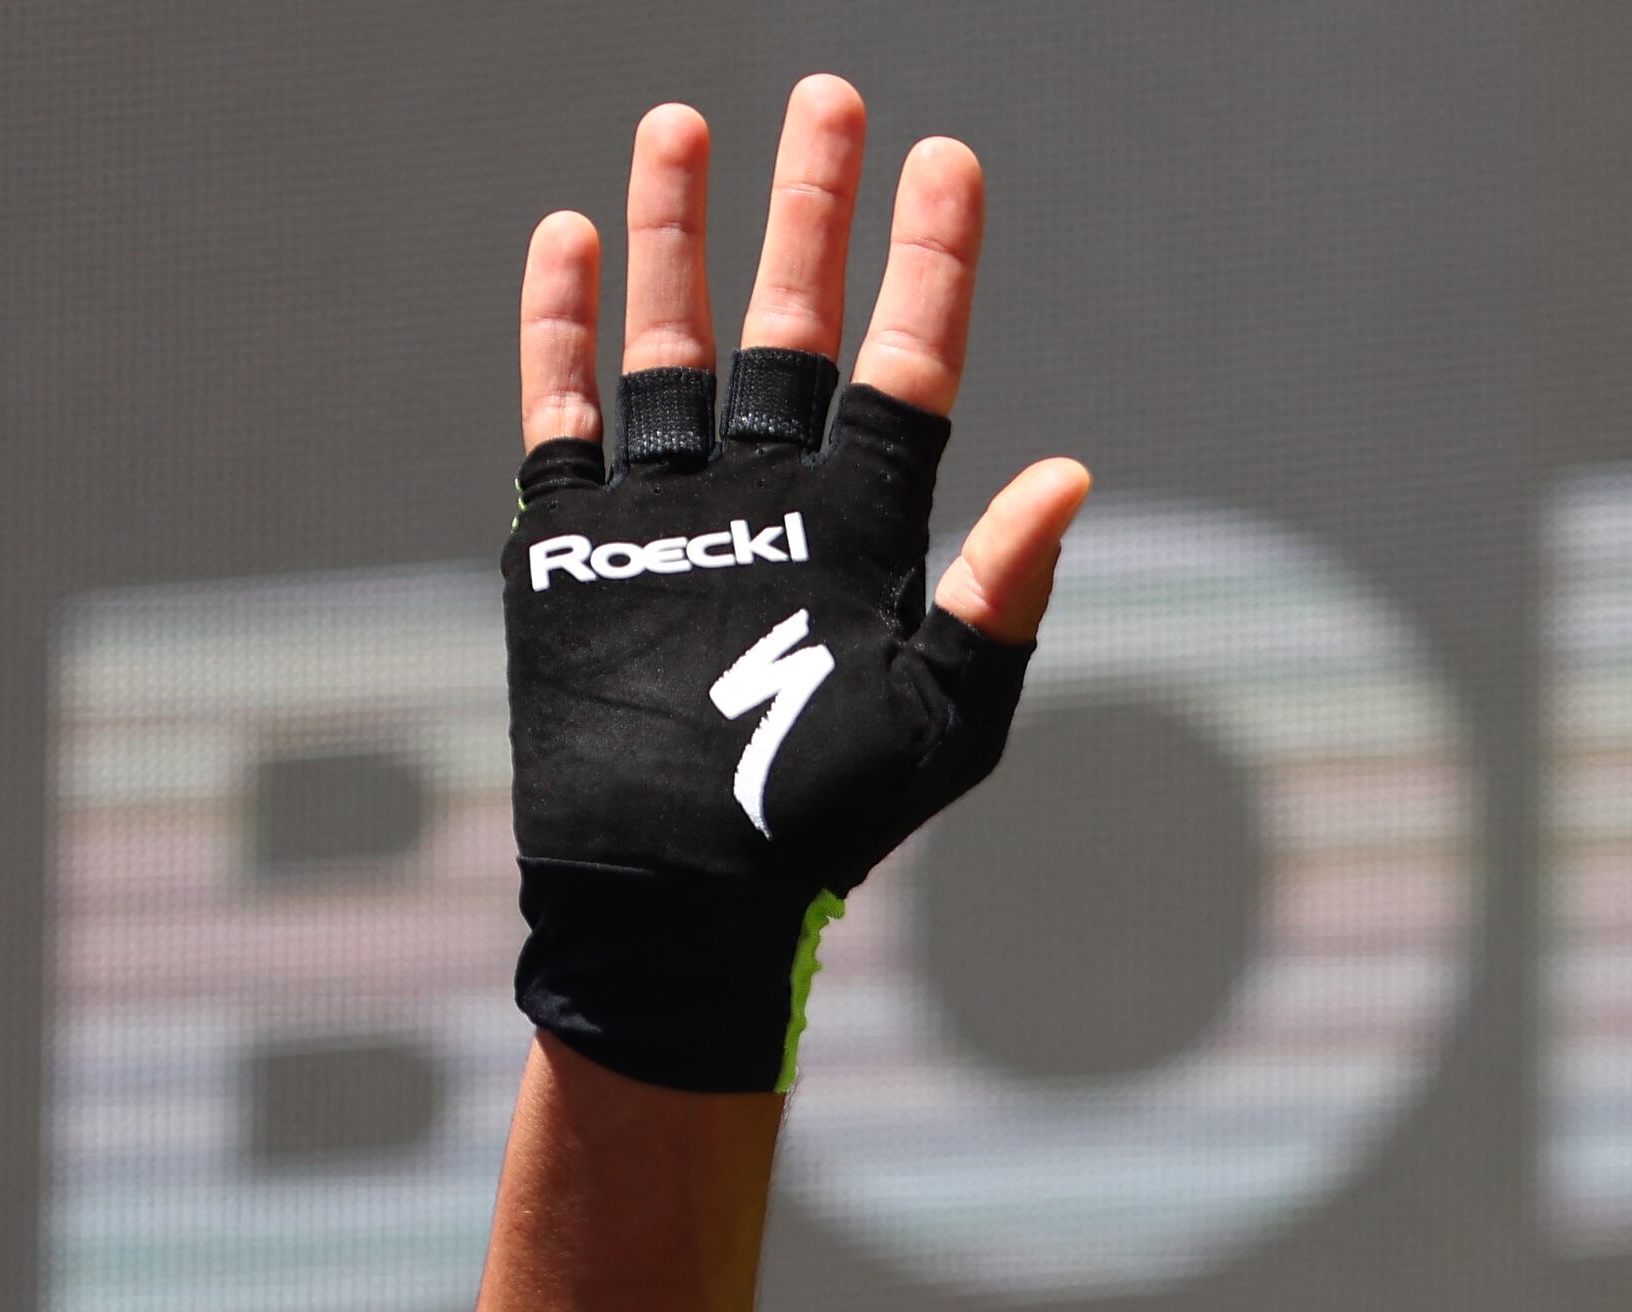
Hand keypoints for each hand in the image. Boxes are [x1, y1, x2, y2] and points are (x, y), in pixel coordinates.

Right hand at [504, 82, 1094, 1094]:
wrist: (682, 896)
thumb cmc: (828, 824)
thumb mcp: (945, 718)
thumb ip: (1002, 596)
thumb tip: (1068, 478)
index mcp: (865, 527)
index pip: (908, 364)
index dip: (931, 262)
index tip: (949, 160)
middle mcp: (770, 498)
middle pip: (794, 321)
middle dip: (811, 209)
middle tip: (831, 96)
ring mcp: (671, 512)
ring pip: (677, 339)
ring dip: (681, 233)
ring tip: (684, 122)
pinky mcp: (576, 543)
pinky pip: (566, 411)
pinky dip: (563, 327)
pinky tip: (567, 236)